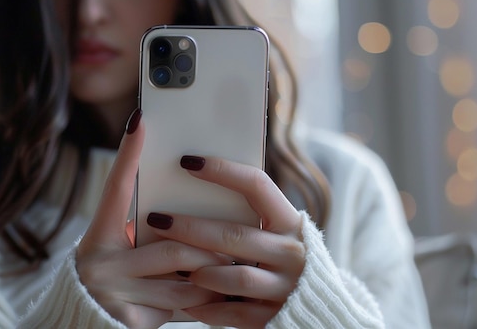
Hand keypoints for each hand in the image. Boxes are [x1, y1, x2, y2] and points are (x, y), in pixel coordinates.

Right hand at [75, 109, 224, 328]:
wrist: (92, 328)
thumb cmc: (120, 284)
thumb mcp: (127, 256)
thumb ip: (150, 238)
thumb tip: (195, 213)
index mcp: (98, 236)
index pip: (116, 189)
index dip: (128, 154)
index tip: (140, 120)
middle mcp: (98, 261)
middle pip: (173, 243)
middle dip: (210, 246)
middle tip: (236, 243)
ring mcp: (111, 290)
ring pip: (185, 277)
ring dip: (214, 275)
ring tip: (234, 271)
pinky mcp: (128, 319)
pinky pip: (182, 306)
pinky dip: (205, 302)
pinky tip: (220, 300)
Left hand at [147, 156, 305, 328]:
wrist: (318, 307)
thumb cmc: (281, 259)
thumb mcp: (276, 233)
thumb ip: (247, 218)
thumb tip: (194, 189)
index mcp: (290, 222)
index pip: (257, 185)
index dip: (223, 171)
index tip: (188, 162)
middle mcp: (292, 251)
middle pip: (234, 234)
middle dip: (191, 227)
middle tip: (157, 220)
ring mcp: (286, 286)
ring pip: (235, 275)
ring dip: (201, 270)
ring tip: (173, 267)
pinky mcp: (274, 316)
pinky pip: (234, 313)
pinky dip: (207, 308)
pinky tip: (186, 301)